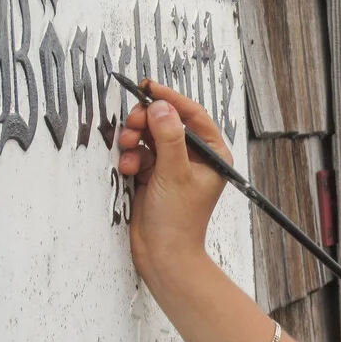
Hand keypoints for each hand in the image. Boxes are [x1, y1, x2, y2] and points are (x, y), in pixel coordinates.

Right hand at [117, 79, 231, 286]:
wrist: (163, 254)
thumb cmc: (179, 220)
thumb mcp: (174, 173)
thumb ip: (168, 137)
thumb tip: (161, 106)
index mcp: (213, 154)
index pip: (193, 115)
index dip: (171, 99)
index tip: (149, 87)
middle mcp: (195, 157)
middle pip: (168, 121)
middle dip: (146, 120)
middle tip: (132, 122)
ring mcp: (174, 166)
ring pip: (151, 135)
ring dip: (135, 138)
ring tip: (127, 148)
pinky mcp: (156, 175)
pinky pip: (141, 153)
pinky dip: (132, 156)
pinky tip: (128, 167)